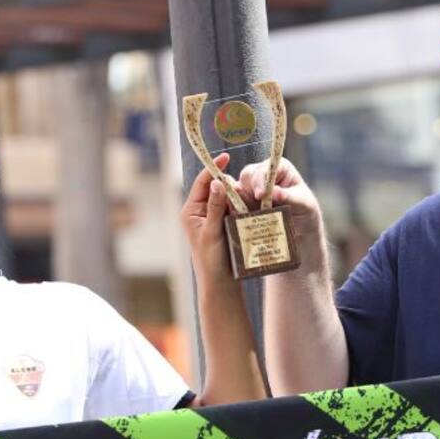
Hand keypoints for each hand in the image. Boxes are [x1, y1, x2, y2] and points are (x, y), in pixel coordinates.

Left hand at [181, 153, 236, 283]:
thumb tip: (217, 183)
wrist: (220, 281)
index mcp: (191, 210)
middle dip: (231, 187)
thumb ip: (215, 207)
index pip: (202, 182)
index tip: (226, 156)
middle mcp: (200, 210)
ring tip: (244, 208)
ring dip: (238, 198)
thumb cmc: (211, 260)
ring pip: (228, 197)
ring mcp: (213, 216)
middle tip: (241, 197)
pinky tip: (248, 213)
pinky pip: (234, 208)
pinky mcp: (224, 223)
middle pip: (217, 187)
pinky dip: (241, 207)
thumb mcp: (212, 232)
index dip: (214, 168)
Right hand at [236, 157, 322, 238]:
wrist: (302, 235)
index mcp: (279, 169)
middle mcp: (263, 177)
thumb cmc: (306, 214)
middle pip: (246, 177)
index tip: (260, 195)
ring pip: (237, 192)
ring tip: (247, 215)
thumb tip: (274, 192)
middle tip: (252, 206)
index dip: (260, 179)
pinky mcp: (244, 207)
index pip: (265, 168)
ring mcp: (251, 192)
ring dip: (239, 203)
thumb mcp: (303, 204)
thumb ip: (288, 197)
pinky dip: (236, 213)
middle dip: (247, 190)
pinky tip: (242, 221)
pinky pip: (234, 207)